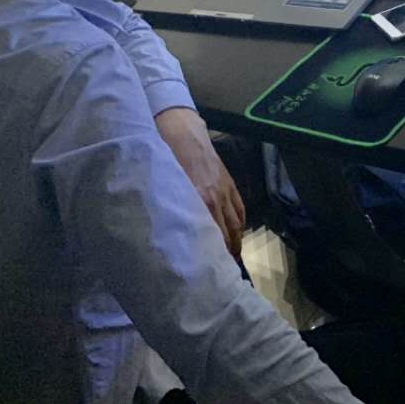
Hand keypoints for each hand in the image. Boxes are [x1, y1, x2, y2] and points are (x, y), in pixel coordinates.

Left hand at [155, 108, 246, 256]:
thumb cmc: (166, 158)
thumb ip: (170, 208)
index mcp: (199, 200)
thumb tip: (166, 233)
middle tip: (221, 270)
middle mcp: (215, 199)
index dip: (212, 253)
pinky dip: (241, 224)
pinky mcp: (229, 183)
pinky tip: (237, 233)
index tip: (209, 270)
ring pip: (236, 223)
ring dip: (235, 242)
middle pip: (226, 233)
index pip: (210, 235)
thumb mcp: (164, 186)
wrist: (183, 132)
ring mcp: (225, 191)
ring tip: (231, 257)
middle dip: (226, 253)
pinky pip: (240, 209)